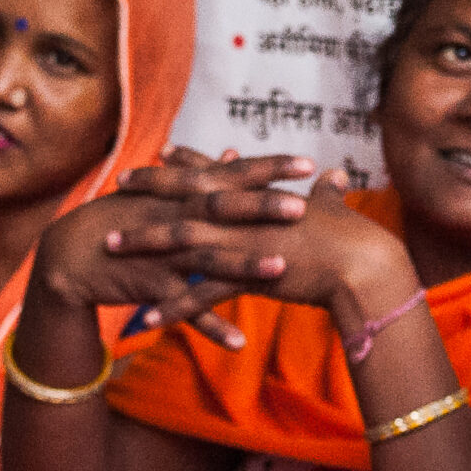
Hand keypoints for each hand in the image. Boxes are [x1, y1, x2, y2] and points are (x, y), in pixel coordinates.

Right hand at [36, 151, 321, 341]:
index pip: (232, 175)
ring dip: (243, 265)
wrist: (73, 252)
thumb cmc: (125, 216)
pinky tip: (240, 343)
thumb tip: (233, 153)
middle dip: (261, 208)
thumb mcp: (161, 192)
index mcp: (183, 192)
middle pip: (224, 210)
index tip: (307, 163)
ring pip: (208, 259)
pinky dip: (210, 325)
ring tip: (281, 269)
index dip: (267, 168)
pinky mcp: (151, 285)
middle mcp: (176, 217)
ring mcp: (163, 252)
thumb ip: (202, 175)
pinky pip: (185, 308)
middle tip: (300, 207)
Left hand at [100, 162, 412, 328]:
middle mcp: (244, 214)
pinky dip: (170, 306)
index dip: (189, 162)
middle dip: (149, 191)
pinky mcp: (243, 277)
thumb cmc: (355, 238)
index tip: (163, 152)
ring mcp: (240, 243)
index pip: (217, 172)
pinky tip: (143, 318)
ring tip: (107, 247)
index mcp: (261, 195)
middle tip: (118, 184)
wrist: (362, 266)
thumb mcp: (336, 208)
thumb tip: (339, 177)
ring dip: (141, 245)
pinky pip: (198, 294)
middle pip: (185, 197)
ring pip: (178, 241)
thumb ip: (330, 192)